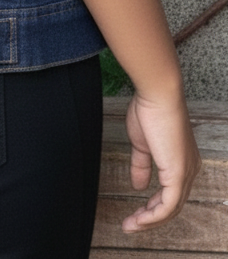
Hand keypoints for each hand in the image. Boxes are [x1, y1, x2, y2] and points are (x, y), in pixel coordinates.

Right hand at [121, 88, 201, 231]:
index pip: (172, 193)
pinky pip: (167, 206)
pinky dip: (152, 217)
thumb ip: (142, 165)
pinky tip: (139, 219)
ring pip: (171, 209)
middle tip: (131, 224)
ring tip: (130, 225)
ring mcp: (185, 173)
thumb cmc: (150, 110)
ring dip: (149, 221)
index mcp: (183, 161)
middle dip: (150, 218)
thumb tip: (138, 185)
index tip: (136, 214)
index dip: (154, 207)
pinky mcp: (178, 174)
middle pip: (173, 205)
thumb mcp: (142, 144)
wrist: (157, 94)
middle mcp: (189, 169)